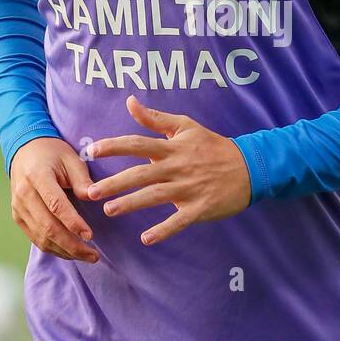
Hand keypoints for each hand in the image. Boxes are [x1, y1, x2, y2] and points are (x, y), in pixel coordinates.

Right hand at [10, 136, 98, 262]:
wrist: (25, 150)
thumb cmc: (53, 154)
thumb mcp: (72, 159)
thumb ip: (83, 180)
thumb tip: (94, 198)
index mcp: (38, 176)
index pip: (55, 205)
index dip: (73, 222)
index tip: (90, 236)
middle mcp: (24, 194)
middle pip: (47, 227)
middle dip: (72, 245)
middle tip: (93, 255)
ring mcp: (18, 207)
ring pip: (41, 237)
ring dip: (64, 251)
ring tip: (87, 256)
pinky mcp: (17, 216)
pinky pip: (35, 238)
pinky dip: (53, 248)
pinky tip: (70, 252)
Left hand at [85, 95, 251, 245]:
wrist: (249, 167)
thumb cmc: (213, 146)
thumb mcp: (186, 127)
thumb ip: (155, 117)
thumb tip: (130, 102)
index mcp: (172, 148)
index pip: (138, 144)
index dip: (114, 146)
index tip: (92, 151)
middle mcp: (178, 167)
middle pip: (142, 174)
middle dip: (116, 183)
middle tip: (91, 192)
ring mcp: (189, 189)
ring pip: (156, 196)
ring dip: (132, 204)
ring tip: (110, 210)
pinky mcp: (200, 208)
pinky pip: (179, 221)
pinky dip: (164, 230)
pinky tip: (146, 238)